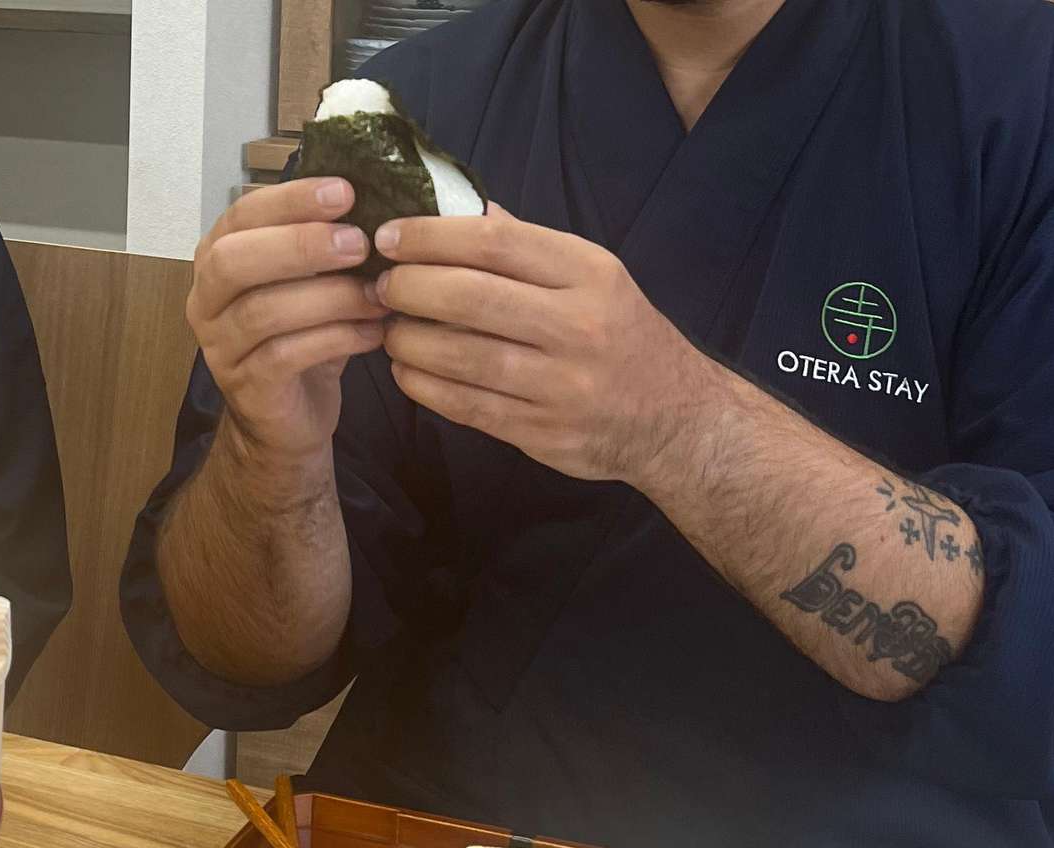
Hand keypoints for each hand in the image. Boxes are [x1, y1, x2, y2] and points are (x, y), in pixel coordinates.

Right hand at [187, 178, 389, 469]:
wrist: (286, 423)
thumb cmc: (302, 339)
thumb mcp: (311, 285)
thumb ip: (327, 246)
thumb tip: (382, 195)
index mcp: (218, 259)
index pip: (242, 216)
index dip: (290, 200)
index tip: (344, 192)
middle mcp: (206, 300)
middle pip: (234, 261)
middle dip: (299, 245)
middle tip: (359, 242)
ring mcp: (220, 347)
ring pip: (263, 311)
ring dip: (330, 297)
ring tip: (380, 294)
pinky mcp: (246, 388)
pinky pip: (284, 356)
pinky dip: (336, 339)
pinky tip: (374, 333)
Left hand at [373, 205, 724, 484]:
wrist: (673, 419)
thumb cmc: (620, 334)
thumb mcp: (593, 275)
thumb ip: (525, 246)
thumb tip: (455, 209)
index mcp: (589, 274)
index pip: (494, 242)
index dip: (430, 237)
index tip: (389, 236)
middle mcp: (578, 326)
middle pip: (469, 297)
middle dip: (408, 287)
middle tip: (380, 285)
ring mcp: (561, 385)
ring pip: (460, 356)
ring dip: (408, 339)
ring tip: (388, 328)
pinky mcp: (542, 431)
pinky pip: (465, 405)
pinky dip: (423, 385)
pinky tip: (406, 370)